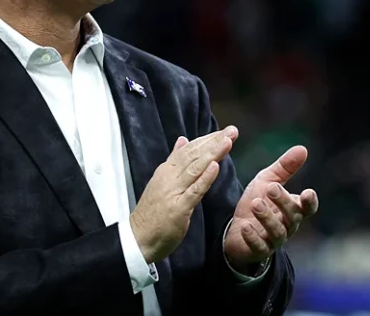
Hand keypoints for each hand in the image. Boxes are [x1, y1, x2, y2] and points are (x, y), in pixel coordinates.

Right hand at [130, 127, 237, 263]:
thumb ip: (173, 161)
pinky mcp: (179, 208)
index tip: (224, 132)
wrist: (137, 237)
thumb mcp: (161, 181)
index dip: (207, 139)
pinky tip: (215, 167)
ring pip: (195, 168)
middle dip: (214, 142)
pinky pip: (194, 191)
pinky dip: (205, 178)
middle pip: (194, 155)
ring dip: (212, 153)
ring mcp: (173, 191)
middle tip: (232, 131)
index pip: (189, 150)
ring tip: (227, 141)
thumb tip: (182, 140)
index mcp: (166, 171)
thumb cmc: (152, 212)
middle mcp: (169, 177)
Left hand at [223, 145, 318, 270]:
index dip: (309, 202)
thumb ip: (285, 168)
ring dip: (267, 218)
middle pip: (292, 217)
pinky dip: (253, 237)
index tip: (307, 192)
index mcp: (293, 210)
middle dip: (283, 202)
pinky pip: (259, 246)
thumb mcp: (268, 181)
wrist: (236, 229)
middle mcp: (287, 226)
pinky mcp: (258, 250)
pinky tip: (245, 226)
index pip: (307, 208)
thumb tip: (303, 148)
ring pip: (277, 232)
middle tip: (271, 188)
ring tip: (256, 204)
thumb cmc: (258, 203)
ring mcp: (273, 240)